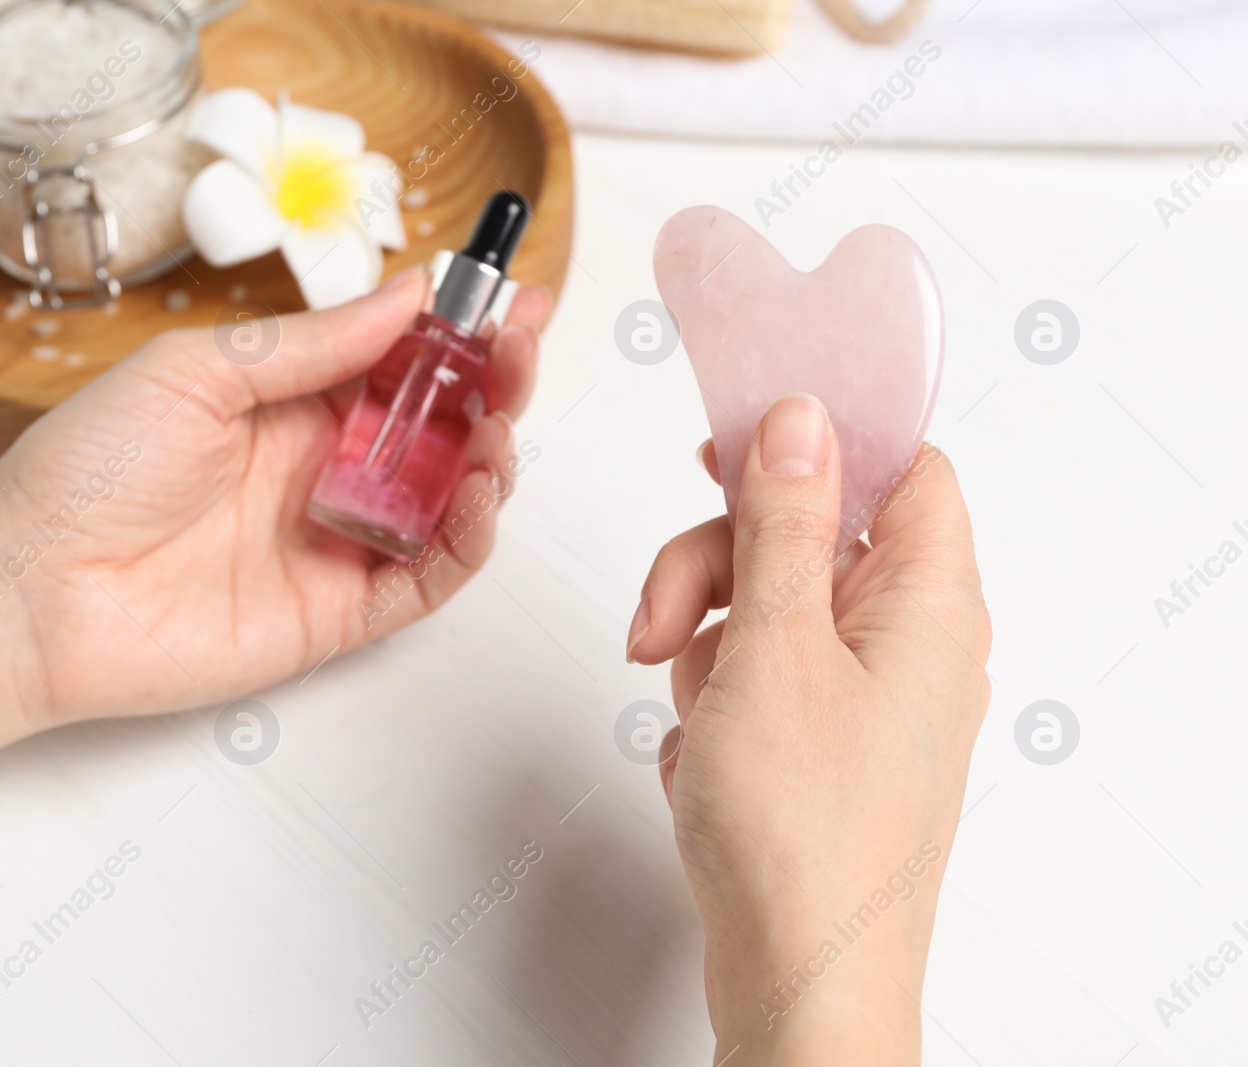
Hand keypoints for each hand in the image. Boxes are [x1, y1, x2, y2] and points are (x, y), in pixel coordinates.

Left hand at [0, 267, 549, 725]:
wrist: (32, 592)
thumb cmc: (86, 472)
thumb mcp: (198, 371)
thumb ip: (312, 344)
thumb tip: (407, 294)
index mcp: (288, 400)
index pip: (399, 358)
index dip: (461, 330)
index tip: (513, 298)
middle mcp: (321, 467)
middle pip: (438, 425)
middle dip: (492, 386)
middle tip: (520, 352)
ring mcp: (336, 539)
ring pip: (447, 499)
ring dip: (489, 460)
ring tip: (495, 429)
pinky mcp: (340, 611)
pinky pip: (428, 577)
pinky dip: (468, 542)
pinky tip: (476, 499)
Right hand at [628, 395, 990, 1063]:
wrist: (797, 979)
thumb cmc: (805, 834)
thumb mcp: (776, 645)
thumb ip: (784, 522)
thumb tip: (801, 421)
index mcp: (929, 604)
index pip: (900, 467)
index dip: (819, 441)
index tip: (735, 442)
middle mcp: (909, 646)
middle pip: (806, 536)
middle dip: (716, 564)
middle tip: (665, 618)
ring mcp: (862, 701)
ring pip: (766, 608)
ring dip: (699, 637)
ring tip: (680, 704)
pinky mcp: (819, 749)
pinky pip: (753, 679)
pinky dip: (711, 700)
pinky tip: (701, 754)